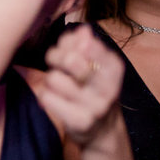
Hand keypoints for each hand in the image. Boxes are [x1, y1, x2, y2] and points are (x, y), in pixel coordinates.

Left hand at [36, 26, 124, 144]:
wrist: (101, 129)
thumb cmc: (92, 89)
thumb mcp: (94, 65)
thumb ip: (84, 44)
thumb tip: (82, 30)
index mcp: (113, 68)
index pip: (88, 45)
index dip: (69, 43)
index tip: (67, 47)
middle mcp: (108, 88)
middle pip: (71, 60)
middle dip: (56, 56)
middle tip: (55, 62)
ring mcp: (95, 106)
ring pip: (54, 79)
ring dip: (50, 79)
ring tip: (59, 85)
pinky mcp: (80, 122)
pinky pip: (48, 98)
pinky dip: (46, 96)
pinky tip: (55, 99)